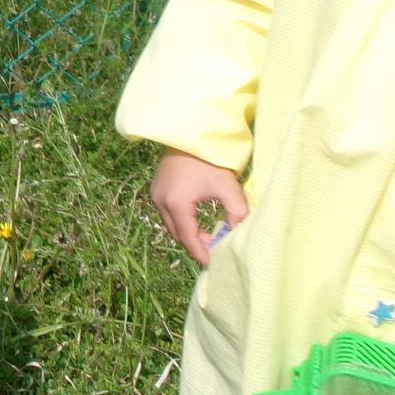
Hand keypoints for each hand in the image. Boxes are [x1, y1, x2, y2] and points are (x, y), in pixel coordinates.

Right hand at [149, 149, 247, 264]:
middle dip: (195, 245)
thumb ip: (237, 213)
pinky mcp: (157, 187)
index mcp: (177, 203)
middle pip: (177, 234)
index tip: (215, 263)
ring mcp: (156, 194)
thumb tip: (238, 234)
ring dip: (188, 233)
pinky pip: (168, 213)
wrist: (190, 131)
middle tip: (214, 250)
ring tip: (208, 237)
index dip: (202, 253)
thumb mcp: (228, 187)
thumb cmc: (210, 158)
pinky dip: (182, 221)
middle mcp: (160, 201)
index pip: (189, 238)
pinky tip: (197, 221)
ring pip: (171, 225)